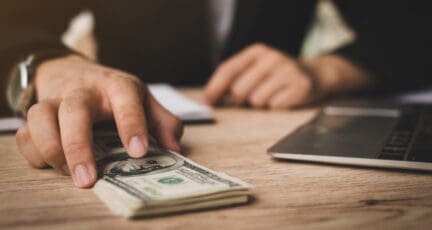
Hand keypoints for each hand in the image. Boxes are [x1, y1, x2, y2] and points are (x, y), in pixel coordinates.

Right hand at [16, 54, 182, 187]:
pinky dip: (34, 152)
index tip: (138, 153)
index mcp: (117, 86)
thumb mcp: (144, 101)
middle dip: (79, 145)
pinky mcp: (37, 112)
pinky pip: (26, 131)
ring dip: (50, 148)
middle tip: (88, 179)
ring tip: (68, 173)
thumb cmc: (115, 94)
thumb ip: (163, 122)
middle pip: (75, 110)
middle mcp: (85, 90)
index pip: (126, 98)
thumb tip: (174, 150)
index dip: (131, 124)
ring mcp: (57, 99)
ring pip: (40, 115)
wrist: (74, 72)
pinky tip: (52, 165)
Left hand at [204, 43, 316, 108]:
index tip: (206, 103)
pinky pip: (274, 106)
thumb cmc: (277, 75)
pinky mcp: (300, 86)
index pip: (228, 70)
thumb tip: (208, 100)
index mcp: (257, 51)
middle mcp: (272, 57)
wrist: (315, 74)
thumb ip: (233, 80)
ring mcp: (287, 71)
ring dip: (260, 103)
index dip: (214, 88)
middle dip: (241, 99)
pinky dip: (275, 106)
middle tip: (252, 96)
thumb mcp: (256, 69)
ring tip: (272, 94)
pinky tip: (283, 97)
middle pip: (239, 89)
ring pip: (256, 100)